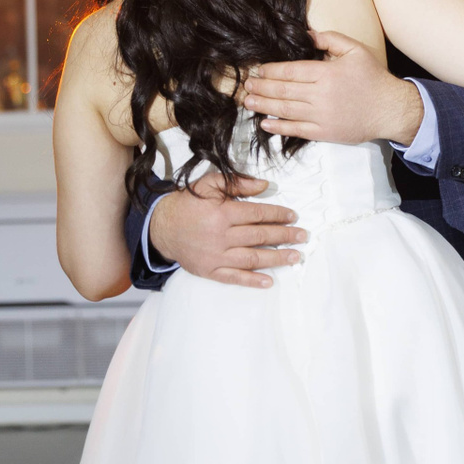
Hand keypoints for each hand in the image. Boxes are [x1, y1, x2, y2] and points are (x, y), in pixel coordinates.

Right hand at [147, 173, 305, 288]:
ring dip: (277, 258)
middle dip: (285, 236)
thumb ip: (238, 182)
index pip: (258, 214)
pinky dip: (252, 280)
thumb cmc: (188, 203)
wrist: (161, 226)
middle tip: (303, 236)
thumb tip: (265, 186)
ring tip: (295, 257)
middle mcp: (221, 236)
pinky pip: (234, 277)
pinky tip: (269, 281)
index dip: (278, 215)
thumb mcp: (210, 184)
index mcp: (222, 212)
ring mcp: (216, 256)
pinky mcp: (209, 270)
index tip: (293, 216)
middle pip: (260, 236)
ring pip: (252, 258)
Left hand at [242, 30, 424, 146]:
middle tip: (247, 84)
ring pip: (285, 110)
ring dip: (263, 105)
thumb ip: (330, 39)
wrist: (390, 110)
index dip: (271, 71)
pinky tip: (265, 123)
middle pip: (283, 91)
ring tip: (248, 101)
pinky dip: (278, 127)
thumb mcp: (355, 50)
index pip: (291, 71)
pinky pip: (296, 130)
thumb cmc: (373, 78)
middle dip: (261, 87)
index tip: (258, 69)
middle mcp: (321, 95)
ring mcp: (321, 116)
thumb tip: (307, 34)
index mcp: (326, 73)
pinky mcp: (324, 133)